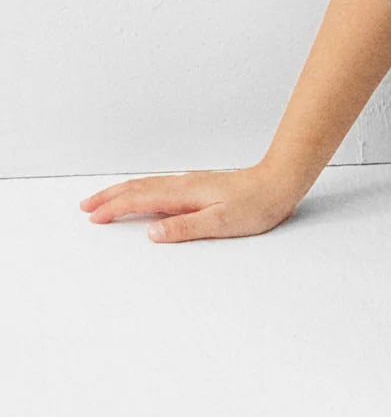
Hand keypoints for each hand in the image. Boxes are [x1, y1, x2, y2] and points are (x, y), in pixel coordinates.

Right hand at [78, 164, 303, 242]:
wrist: (279, 183)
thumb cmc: (256, 205)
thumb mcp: (221, 222)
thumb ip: (185, 228)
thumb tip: (152, 233)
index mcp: (183, 194)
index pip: (140, 199)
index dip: (114, 208)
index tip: (93, 216)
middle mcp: (182, 185)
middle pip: (137, 188)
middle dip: (109, 197)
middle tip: (85, 206)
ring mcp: (190, 184)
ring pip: (147, 185)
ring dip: (122, 192)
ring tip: (104, 200)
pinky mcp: (198, 186)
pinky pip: (159, 186)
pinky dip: (140, 190)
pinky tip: (142, 195)